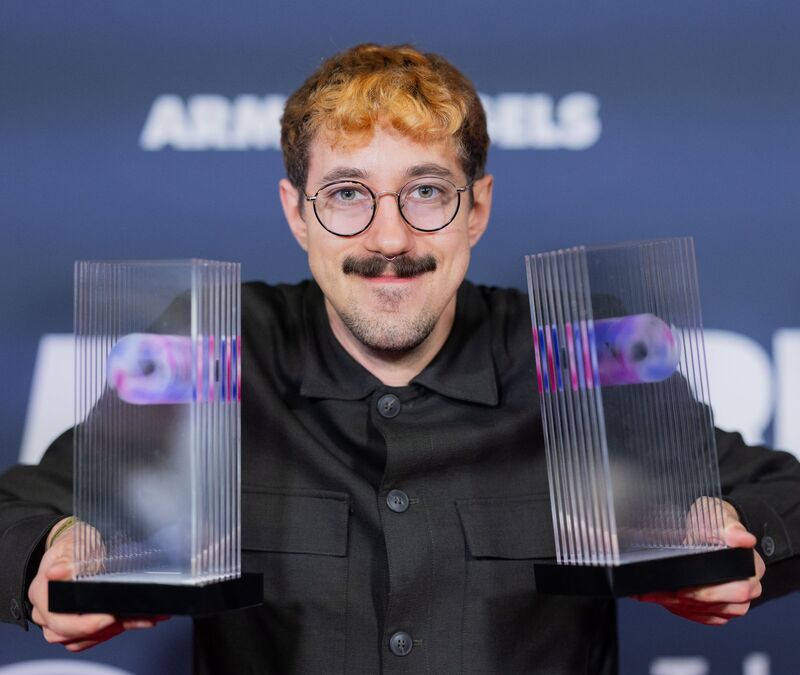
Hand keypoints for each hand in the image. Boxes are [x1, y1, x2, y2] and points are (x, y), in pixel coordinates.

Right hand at [28, 517, 168, 651]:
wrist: (78, 548)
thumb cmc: (77, 546)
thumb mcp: (76, 545)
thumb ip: (70, 560)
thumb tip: (55, 573)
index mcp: (41, 591)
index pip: (57, 618)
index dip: (83, 623)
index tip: (109, 617)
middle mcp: (44, 612)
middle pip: (68, 634)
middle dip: (103, 629)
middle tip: (133, 618)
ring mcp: (57, 623)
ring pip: (80, 640)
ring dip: (112, 631)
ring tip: (142, 618)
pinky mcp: (72, 628)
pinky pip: (89, 639)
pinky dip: (112, 631)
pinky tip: (136, 620)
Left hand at [633, 501, 764, 624]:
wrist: (706, 527)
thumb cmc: (713, 521)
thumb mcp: (718, 516)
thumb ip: (730, 527)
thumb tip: (743, 538)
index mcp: (752, 567)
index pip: (739, 590)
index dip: (709, 592)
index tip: (684, 588)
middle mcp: (748, 587)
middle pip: (723, 606)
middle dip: (690, 600)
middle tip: (664, 593)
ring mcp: (734, 600)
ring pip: (711, 614)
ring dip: (683, 607)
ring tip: (658, 596)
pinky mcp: (720, 607)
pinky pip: (705, 616)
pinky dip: (684, 610)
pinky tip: (666, 601)